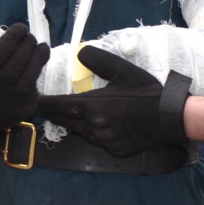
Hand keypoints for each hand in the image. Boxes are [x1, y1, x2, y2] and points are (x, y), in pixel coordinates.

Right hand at [0, 23, 49, 133]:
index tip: (20, 28)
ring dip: (39, 58)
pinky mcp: (19, 114)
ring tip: (40, 48)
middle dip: (28, 44)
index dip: (16, 35)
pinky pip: (33, 91)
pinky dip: (35, 77)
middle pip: (21, 61)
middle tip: (28, 36)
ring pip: (32, 75)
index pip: (5, 49)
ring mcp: (10, 105)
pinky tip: (30, 69)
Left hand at [34, 47, 192, 157]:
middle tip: (46, 109)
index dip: (45, 104)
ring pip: (82, 133)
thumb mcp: (124, 70)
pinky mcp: (115, 151)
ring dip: (76, 125)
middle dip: (54, 115)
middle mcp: (93, 126)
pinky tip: (104, 127)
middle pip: (64, 122)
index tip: (35, 101)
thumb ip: (99, 61)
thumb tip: (79, 53)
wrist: (168, 118)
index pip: (59, 106)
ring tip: (74, 116)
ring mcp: (104, 141)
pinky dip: (98, 135)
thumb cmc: (146, 92)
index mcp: (92, 106)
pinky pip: (100, 143)